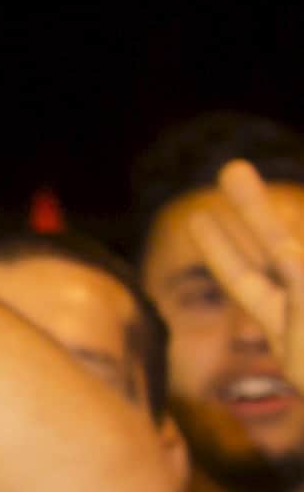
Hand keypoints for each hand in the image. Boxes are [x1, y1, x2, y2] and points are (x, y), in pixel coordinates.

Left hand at [194, 157, 301, 374]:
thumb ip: (299, 301)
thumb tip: (286, 252)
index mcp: (284, 323)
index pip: (244, 278)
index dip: (221, 248)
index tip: (197, 216)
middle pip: (279, 246)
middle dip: (255, 209)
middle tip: (233, 168)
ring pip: (299, 255)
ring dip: (274, 228)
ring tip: (245, 177)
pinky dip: (297, 264)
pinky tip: (291, 253)